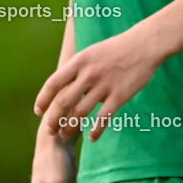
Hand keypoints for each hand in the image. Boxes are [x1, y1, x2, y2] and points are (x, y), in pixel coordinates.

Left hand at [34, 27, 159, 140]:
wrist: (144, 44)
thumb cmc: (116, 48)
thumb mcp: (91, 52)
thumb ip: (77, 69)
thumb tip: (61, 86)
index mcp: (79, 61)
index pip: (53, 83)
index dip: (43, 99)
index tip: (38, 111)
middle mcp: (89, 73)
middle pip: (63, 102)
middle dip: (53, 119)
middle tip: (49, 130)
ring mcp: (104, 85)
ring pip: (81, 113)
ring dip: (70, 127)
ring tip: (65, 135)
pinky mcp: (119, 95)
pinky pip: (103, 118)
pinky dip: (96, 131)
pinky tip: (91, 138)